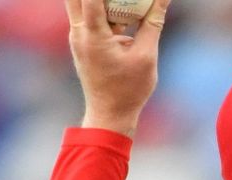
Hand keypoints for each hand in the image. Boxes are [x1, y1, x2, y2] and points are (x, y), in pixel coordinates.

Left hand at [64, 0, 170, 135]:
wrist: (110, 116)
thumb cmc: (129, 90)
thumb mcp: (146, 56)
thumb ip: (153, 23)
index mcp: (93, 35)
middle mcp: (79, 33)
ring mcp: (79, 39)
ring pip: (82, 5)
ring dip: (103, 1)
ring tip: (129, 4)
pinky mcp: (84, 44)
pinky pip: (90, 18)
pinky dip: (104, 11)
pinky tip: (126, 14)